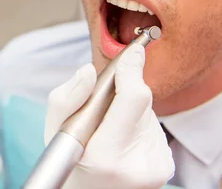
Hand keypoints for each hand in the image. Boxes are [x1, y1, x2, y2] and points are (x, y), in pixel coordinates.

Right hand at [44, 44, 174, 188]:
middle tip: (103, 106)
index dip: (132, 70)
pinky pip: (155, 128)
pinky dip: (139, 126)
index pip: (134, 97)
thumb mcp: (55, 131)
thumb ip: (66, 98)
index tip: (133, 52)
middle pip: (141, 101)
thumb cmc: (70, 160)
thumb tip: (90, 71)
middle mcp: (137, 164)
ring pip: (148, 113)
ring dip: (130, 112)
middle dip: (123, 92)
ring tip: (110, 132)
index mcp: (105, 154)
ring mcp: (156, 168)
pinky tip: (124, 142)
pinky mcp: (166, 168)